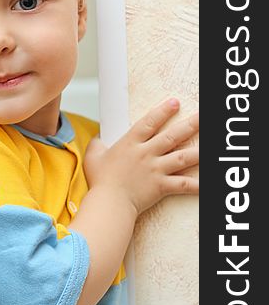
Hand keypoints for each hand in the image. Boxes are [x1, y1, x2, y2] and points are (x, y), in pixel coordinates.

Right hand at [83, 98, 198, 215]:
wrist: (109, 202)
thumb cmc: (100, 181)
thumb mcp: (93, 156)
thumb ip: (96, 144)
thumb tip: (97, 139)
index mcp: (131, 143)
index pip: (150, 122)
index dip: (163, 111)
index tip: (175, 102)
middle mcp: (146, 153)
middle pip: (172, 136)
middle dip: (190, 124)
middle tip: (203, 116)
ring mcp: (156, 169)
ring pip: (183, 157)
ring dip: (199, 151)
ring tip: (211, 145)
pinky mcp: (161, 186)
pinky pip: (183, 184)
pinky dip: (196, 184)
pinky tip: (207, 183)